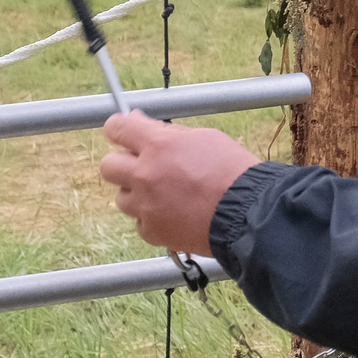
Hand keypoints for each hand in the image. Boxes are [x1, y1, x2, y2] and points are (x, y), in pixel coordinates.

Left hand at [100, 112, 259, 252]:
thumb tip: (145, 126)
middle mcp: (145, 174)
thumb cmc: (234, 172)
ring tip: (167, 195)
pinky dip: (152, 218)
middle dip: (123, 164)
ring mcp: (146, 206)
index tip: (123, 132)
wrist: (250, 214)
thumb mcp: (206, 138)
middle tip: (144, 167)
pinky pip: (140, 222)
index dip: (118, 128)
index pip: (117, 128)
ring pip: (122, 197)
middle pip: (108, 166)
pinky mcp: (152, 231)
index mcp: (158, 145)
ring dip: (138, 194)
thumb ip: (170, 134)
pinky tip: (175, 214)